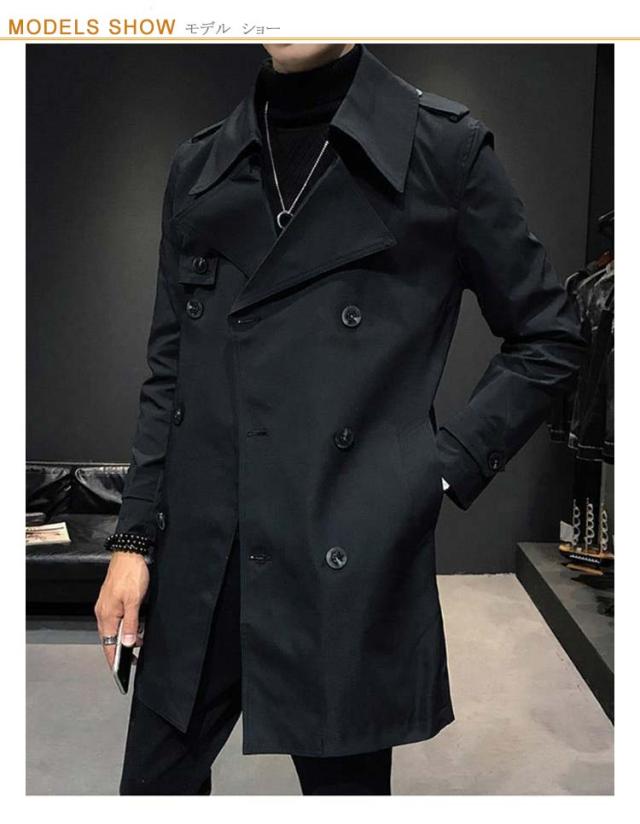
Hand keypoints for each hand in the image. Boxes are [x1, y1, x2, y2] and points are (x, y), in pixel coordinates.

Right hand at [94, 552, 149, 668]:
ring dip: (125, 637)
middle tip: (134, 659)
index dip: (114, 660)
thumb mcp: (135, 601)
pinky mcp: (112, 600)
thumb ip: (131, 624)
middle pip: (110, 638)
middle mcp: (103, 612)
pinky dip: (125, 626)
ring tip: (139, 642)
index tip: (120, 673)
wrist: (129, 553)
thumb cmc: (131, 574)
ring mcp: (107, 606)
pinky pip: (116, 619)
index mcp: (106, 615)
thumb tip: (127, 644)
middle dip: (121, 650)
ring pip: (114, 628)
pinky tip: (135, 627)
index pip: (108, 644)